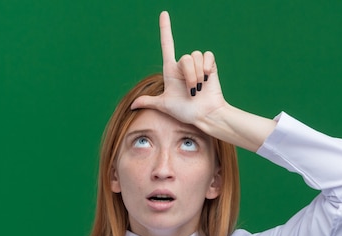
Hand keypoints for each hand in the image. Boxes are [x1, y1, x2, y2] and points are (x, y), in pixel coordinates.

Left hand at [131, 11, 226, 126]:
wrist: (205, 116)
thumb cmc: (186, 112)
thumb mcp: (164, 106)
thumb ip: (149, 101)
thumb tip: (132, 105)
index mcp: (171, 71)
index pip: (167, 45)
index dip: (165, 29)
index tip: (163, 13)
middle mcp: (184, 66)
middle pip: (185, 57)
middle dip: (189, 76)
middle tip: (192, 92)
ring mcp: (197, 66)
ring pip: (195, 57)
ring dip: (197, 75)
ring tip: (199, 89)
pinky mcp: (210, 66)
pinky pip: (207, 55)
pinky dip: (207, 67)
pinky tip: (207, 78)